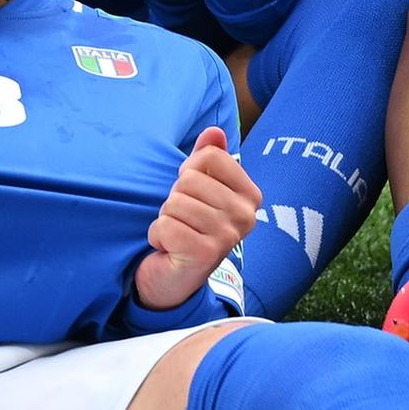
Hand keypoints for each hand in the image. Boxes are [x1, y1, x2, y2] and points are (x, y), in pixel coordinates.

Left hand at [132, 128, 259, 309]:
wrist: (175, 279)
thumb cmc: (189, 226)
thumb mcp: (200, 189)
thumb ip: (208, 158)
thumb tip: (214, 131)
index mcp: (250, 196)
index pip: (210, 156)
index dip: (190, 172)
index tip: (194, 195)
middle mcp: (246, 216)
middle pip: (189, 180)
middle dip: (175, 199)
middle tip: (184, 220)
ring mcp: (228, 236)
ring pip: (174, 203)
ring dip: (166, 218)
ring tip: (178, 234)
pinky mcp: (204, 254)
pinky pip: (165, 225)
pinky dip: (158, 236)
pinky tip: (170, 248)